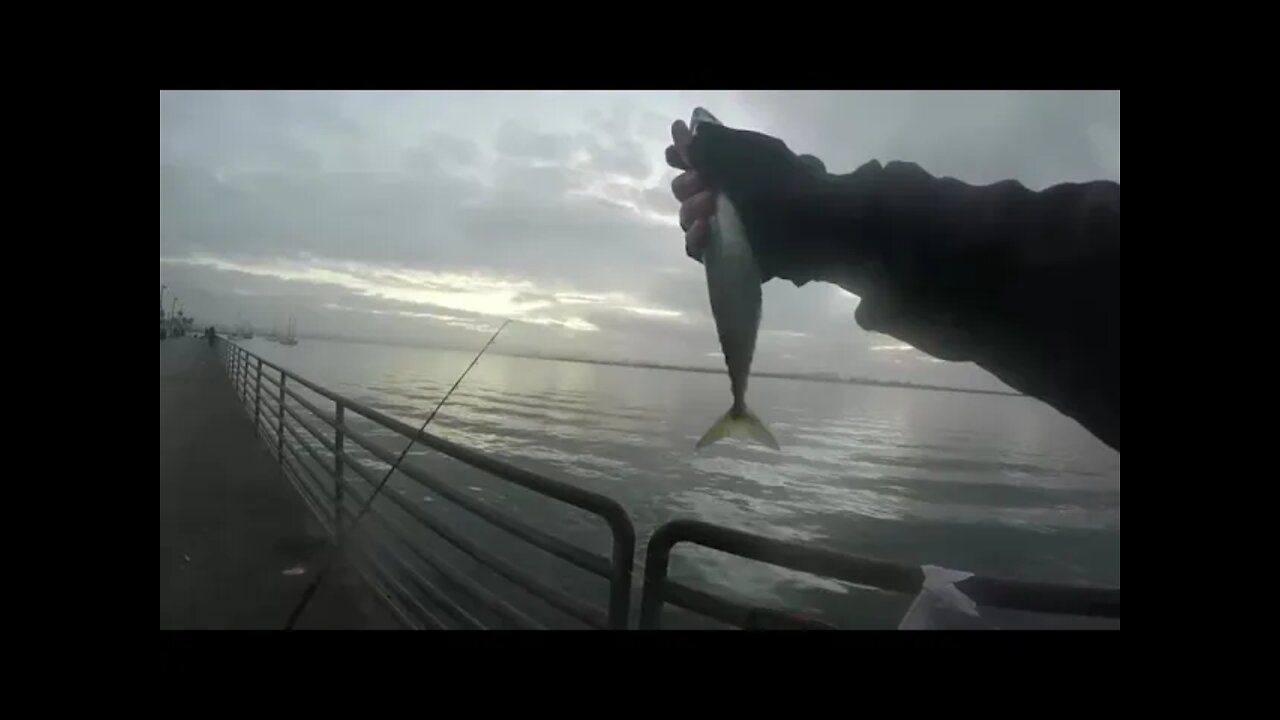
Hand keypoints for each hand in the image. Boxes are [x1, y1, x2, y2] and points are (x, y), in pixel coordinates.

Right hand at [665, 118, 827, 280]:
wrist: (814, 226)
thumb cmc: (780, 185)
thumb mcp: (744, 155)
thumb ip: (710, 145)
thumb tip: (683, 130)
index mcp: (738, 167)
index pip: (699, 161)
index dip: (684, 159)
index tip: (674, 157)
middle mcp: (733, 195)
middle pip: (688, 191)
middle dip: (687, 186)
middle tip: (699, 185)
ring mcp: (732, 227)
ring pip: (691, 220)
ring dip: (690, 212)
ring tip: (707, 210)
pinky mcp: (733, 255)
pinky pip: (702, 250)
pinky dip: (697, 240)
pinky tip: (704, 230)